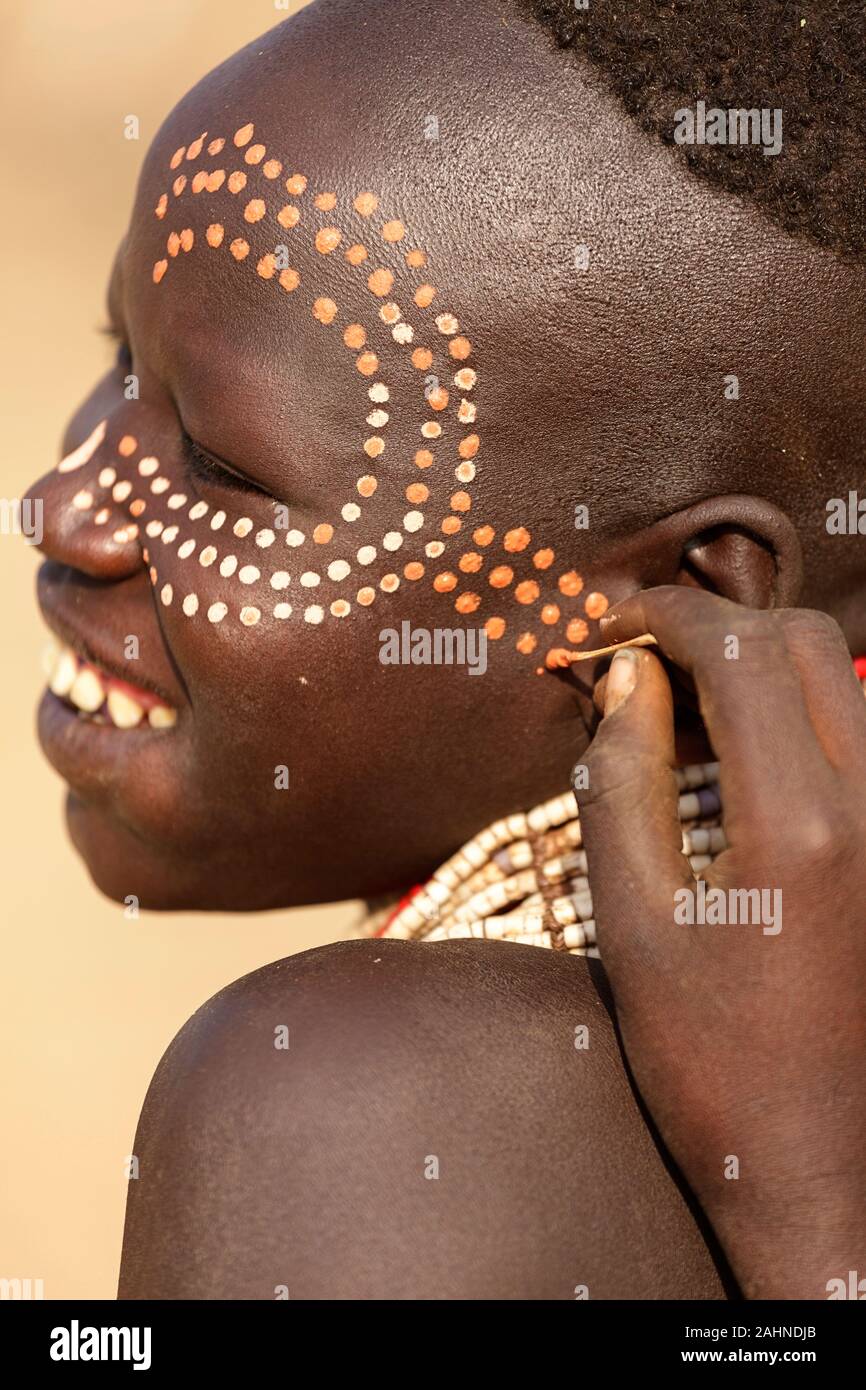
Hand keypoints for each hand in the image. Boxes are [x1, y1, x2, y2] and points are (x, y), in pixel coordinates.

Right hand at [574, 586, 865, 1299]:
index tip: (608, 624)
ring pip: (841, 681)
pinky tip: (738, 760)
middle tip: (639, 661)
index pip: (741, 651)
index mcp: (805, 827)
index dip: (665, 617)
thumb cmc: (714, 1066)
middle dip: (716, 629)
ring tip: (679, 711)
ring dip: (758, 668)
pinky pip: (858, 738)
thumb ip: (624, 783)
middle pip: (804, 643)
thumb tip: (622, 677)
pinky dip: (795, 717)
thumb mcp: (636, 925)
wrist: (820, 1171)